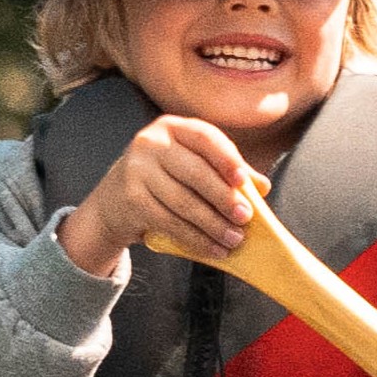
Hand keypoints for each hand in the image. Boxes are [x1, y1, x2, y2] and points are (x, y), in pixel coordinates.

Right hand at [59, 116, 257, 278]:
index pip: (205, 137)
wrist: (114, 199)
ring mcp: (136, 170)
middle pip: (196, 172)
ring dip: (213, 225)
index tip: (244, 181)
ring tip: (234, 239)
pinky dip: (195, 238)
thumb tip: (262, 186)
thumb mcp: (192, 165)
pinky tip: (213, 249)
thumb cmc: (165, 177)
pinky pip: (169, 222)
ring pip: (183, 202)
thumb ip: (226, 170)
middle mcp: (151, 143)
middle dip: (224, 198)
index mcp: (173, 127)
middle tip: (245, 218)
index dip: (227, 158)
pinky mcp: (131, 198)